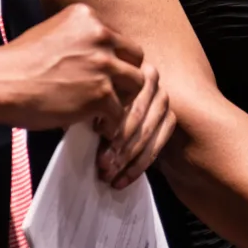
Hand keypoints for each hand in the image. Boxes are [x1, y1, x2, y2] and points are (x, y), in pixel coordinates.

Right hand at [0, 3, 144, 132]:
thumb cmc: (18, 63)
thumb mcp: (52, 32)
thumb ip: (79, 39)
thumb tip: (96, 56)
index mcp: (87, 17)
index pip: (118, 38)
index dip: (113, 58)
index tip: (102, 74)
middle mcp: (100, 36)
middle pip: (135, 57)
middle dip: (125, 75)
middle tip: (112, 91)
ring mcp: (103, 65)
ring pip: (136, 83)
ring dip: (123, 99)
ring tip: (107, 109)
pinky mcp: (100, 93)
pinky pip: (120, 111)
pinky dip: (112, 122)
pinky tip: (99, 126)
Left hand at [98, 61, 172, 189]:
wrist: (119, 109)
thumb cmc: (94, 102)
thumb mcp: (90, 97)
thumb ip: (89, 105)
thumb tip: (77, 124)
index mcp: (129, 67)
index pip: (124, 93)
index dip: (111, 115)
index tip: (97, 132)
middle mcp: (151, 79)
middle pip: (137, 115)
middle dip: (119, 143)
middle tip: (103, 163)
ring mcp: (163, 99)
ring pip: (146, 133)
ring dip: (127, 158)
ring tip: (108, 173)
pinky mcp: (170, 119)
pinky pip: (156, 146)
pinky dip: (138, 166)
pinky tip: (123, 179)